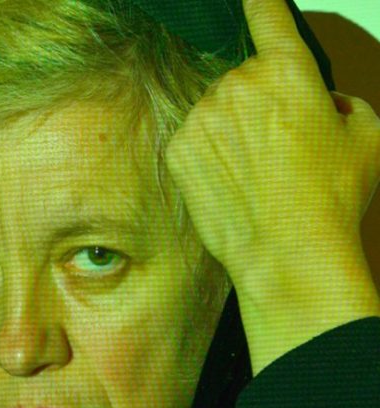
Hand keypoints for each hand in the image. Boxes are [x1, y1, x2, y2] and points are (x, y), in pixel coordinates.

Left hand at [164, 0, 379, 284]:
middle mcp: (238, 85)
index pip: (267, 16)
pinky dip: (209, 154)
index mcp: (287, 71)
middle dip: (261, 104)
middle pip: (245, 80)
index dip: (259, 0)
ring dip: (233, 130)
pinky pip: (195, 137)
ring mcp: (202, 116)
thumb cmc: (329, 198)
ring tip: (258, 173)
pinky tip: (232, 181)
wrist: (287, 250)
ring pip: (217, 110)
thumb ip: (339, 103)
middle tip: (281, 149)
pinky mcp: (179, 148)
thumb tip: (319, 103)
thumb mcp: (366, 136)